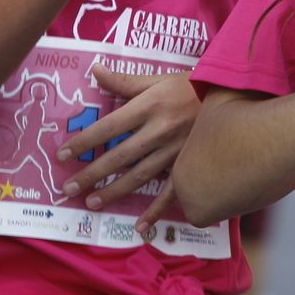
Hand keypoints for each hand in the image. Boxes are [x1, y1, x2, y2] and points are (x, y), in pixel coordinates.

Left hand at [55, 65, 200, 232]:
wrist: (231, 95)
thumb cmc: (190, 86)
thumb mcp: (158, 79)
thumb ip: (125, 80)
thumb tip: (95, 69)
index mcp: (149, 106)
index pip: (108, 127)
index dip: (84, 142)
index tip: (62, 155)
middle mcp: (159, 130)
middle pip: (119, 156)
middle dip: (91, 173)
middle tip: (68, 189)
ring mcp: (176, 150)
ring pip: (139, 176)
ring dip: (114, 191)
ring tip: (93, 202)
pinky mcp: (190, 164)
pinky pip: (172, 191)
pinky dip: (156, 210)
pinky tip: (140, 225)